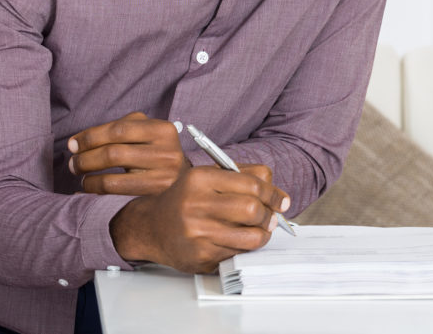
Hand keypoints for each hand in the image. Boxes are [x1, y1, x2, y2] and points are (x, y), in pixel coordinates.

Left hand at [68, 111, 186, 194]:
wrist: (184, 180)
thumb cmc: (155, 152)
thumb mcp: (147, 132)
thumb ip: (121, 127)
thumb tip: (78, 142)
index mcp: (163, 130)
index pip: (119, 129)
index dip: (91, 136)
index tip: (73, 144)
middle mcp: (167, 153)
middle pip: (113, 153)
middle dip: (85, 158)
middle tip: (73, 162)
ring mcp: (163, 178)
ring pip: (112, 178)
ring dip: (88, 177)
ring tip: (80, 174)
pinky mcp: (154, 197)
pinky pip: (115, 194)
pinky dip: (94, 190)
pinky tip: (88, 187)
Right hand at [110, 162, 289, 273]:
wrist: (151, 228)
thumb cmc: (187, 200)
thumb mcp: (210, 177)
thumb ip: (246, 176)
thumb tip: (279, 195)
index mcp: (200, 178)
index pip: (252, 184)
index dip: (273, 194)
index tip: (282, 201)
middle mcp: (195, 204)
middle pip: (252, 209)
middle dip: (268, 215)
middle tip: (270, 217)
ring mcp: (197, 233)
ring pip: (251, 236)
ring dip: (263, 234)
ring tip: (260, 230)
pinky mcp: (199, 256)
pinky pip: (238, 253)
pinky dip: (246, 248)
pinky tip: (240, 241)